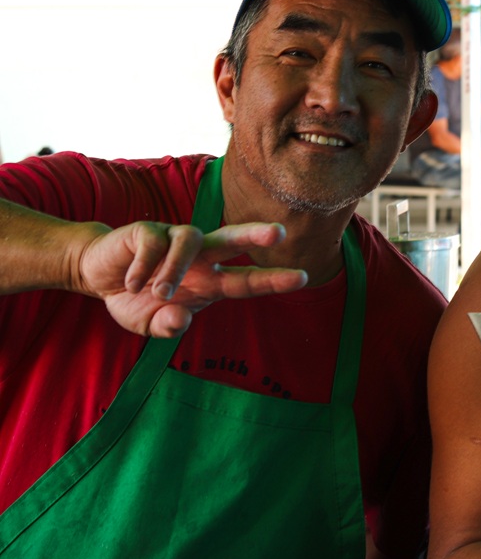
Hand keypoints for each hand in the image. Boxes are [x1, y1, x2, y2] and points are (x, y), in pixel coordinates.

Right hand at [77, 221, 307, 337]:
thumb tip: (181, 319)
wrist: (98, 275)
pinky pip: (154, 244)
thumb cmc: (135, 299)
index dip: (274, 280)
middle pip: (233, 238)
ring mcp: (175, 239)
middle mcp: (201, 257)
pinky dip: (143, 267)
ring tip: (158, 292)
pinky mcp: (149, 231)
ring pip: (191, 238)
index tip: (303, 277)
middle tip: (279, 231)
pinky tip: (129, 282)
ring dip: (175, 269)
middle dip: (255, 234)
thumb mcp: (149, 324)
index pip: (247, 280)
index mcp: (210, 281)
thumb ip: (166, 327)